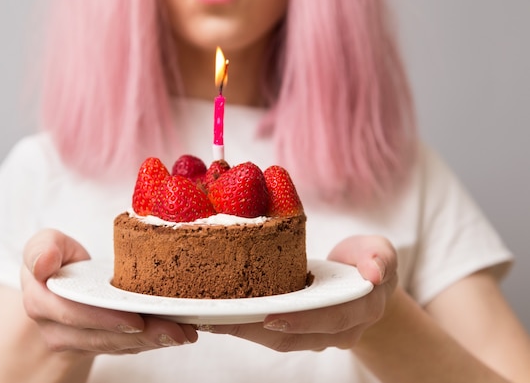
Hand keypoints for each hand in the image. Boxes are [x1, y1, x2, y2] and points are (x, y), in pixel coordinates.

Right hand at [20, 229, 197, 354]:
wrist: (60, 280)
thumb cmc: (56, 258)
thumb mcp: (45, 244)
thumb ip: (41, 249)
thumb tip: (44, 263)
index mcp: (42, 302)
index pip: (72, 314)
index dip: (104, 318)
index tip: (135, 319)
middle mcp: (57, 329)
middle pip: (101, 337)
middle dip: (140, 335)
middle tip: (174, 329)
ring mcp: (79, 342)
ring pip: (117, 346)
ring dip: (153, 341)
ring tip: (184, 332)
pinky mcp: (100, 344)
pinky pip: (126, 346)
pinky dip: (153, 340)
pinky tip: (177, 333)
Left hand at [206, 235, 397, 351]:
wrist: (366, 280)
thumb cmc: (369, 260)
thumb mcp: (380, 251)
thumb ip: (379, 258)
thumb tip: (375, 273)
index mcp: (360, 309)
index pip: (331, 318)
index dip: (302, 319)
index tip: (271, 317)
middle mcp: (339, 331)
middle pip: (296, 337)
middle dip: (257, 330)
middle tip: (222, 319)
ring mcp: (319, 336)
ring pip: (280, 340)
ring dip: (245, 331)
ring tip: (211, 320)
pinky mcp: (300, 332)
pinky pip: (272, 333)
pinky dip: (247, 327)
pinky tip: (220, 317)